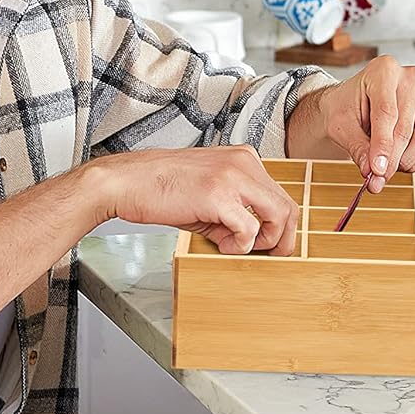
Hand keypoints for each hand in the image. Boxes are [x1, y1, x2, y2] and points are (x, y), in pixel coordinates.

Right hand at [94, 146, 298, 255]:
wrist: (127, 182)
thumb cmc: (160, 188)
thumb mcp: (208, 195)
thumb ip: (234, 211)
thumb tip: (251, 238)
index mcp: (243, 158)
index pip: (280, 194)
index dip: (279, 226)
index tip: (268, 244)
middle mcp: (244, 163)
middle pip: (288, 206)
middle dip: (282, 238)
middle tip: (268, 255)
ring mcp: (233, 177)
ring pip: (279, 215)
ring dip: (265, 241)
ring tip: (236, 247)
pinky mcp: (219, 195)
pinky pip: (250, 229)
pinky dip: (240, 246)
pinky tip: (221, 245)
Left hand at [312, 56, 414, 191]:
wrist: (351, 104)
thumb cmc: (345, 108)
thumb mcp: (341, 126)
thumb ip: (358, 149)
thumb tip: (373, 173)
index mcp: (383, 71)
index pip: (386, 113)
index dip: (383, 145)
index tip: (378, 170)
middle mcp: (409, 79)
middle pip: (404, 128)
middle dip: (390, 160)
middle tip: (377, 179)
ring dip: (404, 161)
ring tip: (384, 167)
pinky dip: (414, 160)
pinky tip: (396, 160)